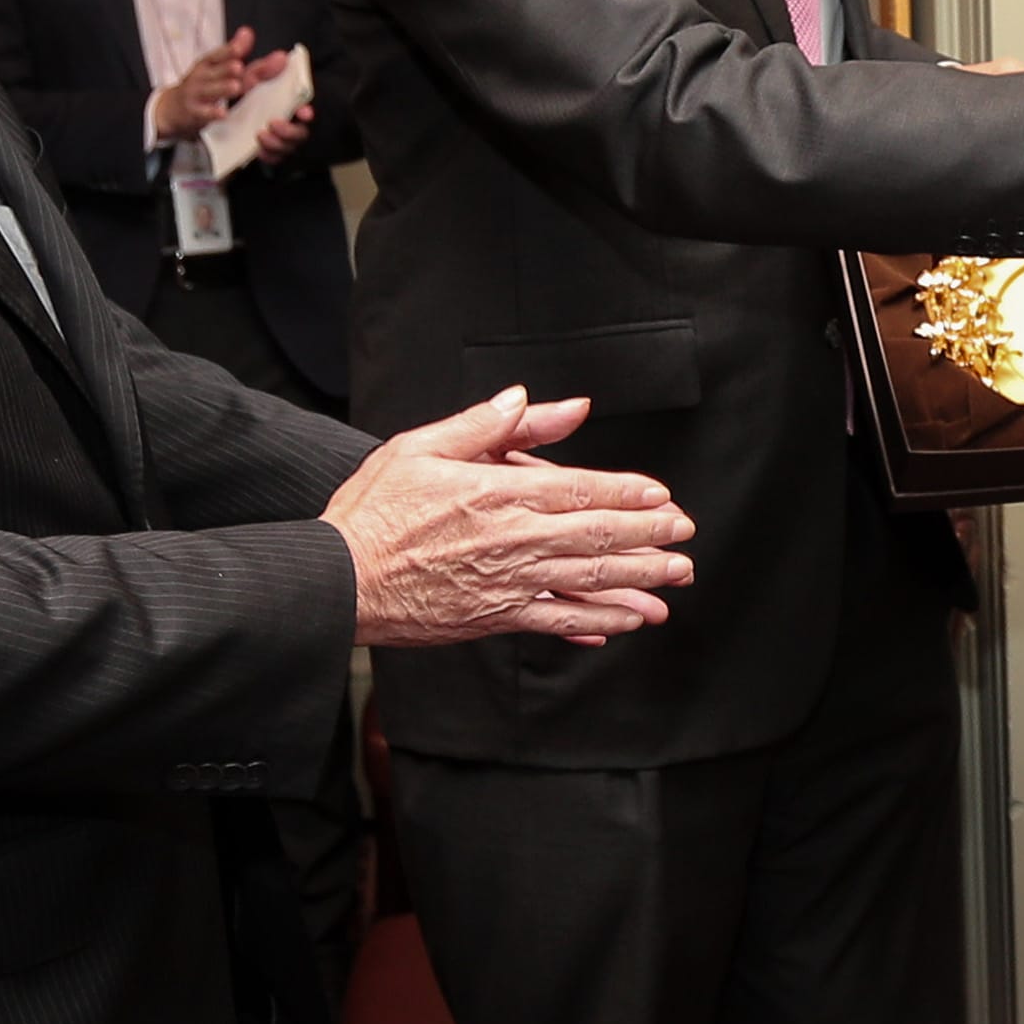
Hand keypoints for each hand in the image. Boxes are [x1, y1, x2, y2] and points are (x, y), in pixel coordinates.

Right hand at [149, 27, 257, 144]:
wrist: (173, 107)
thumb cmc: (201, 84)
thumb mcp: (214, 66)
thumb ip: (234, 52)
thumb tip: (247, 31)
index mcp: (208, 64)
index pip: (218, 55)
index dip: (228, 51)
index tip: (240, 48)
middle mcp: (201, 76)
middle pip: (215, 72)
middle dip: (226, 69)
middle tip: (238, 67)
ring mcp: (196, 94)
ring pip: (209, 91)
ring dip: (222, 88)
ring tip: (235, 86)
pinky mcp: (194, 112)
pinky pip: (203, 113)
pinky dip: (212, 113)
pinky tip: (223, 114)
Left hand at [243, 51, 314, 165]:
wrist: (216, 109)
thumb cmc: (242, 92)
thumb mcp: (248, 77)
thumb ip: (263, 68)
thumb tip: (281, 56)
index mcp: (288, 104)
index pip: (305, 110)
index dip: (307, 112)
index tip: (304, 112)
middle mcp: (289, 123)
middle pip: (300, 133)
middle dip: (290, 131)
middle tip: (274, 124)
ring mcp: (279, 139)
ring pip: (287, 148)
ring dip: (277, 143)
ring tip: (261, 135)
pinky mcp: (268, 152)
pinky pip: (273, 159)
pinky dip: (267, 155)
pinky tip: (258, 149)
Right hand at [324, 387, 698, 648]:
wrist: (338, 578)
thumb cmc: (374, 511)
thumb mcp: (421, 446)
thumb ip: (486, 425)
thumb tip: (534, 400)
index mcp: (496, 493)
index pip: (578, 489)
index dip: (626, 493)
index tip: (661, 494)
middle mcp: (511, 539)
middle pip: (595, 535)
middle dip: (648, 535)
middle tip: (685, 534)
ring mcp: (507, 582)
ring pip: (587, 580)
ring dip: (638, 580)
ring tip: (674, 580)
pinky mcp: (495, 617)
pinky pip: (557, 622)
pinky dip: (596, 623)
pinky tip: (625, 622)